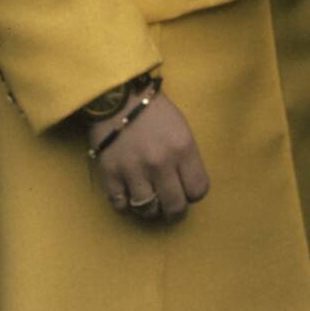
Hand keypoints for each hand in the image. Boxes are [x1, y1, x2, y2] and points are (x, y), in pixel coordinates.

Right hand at [91, 89, 210, 223]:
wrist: (119, 100)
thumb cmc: (155, 112)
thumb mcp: (182, 128)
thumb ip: (187, 157)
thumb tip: (188, 184)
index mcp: (183, 149)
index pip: (199, 190)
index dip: (194, 193)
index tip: (188, 190)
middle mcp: (160, 164)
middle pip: (174, 206)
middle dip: (175, 210)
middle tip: (171, 206)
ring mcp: (134, 171)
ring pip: (147, 210)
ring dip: (150, 209)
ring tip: (150, 200)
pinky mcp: (110, 175)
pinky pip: (120, 205)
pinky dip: (126, 204)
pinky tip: (129, 194)